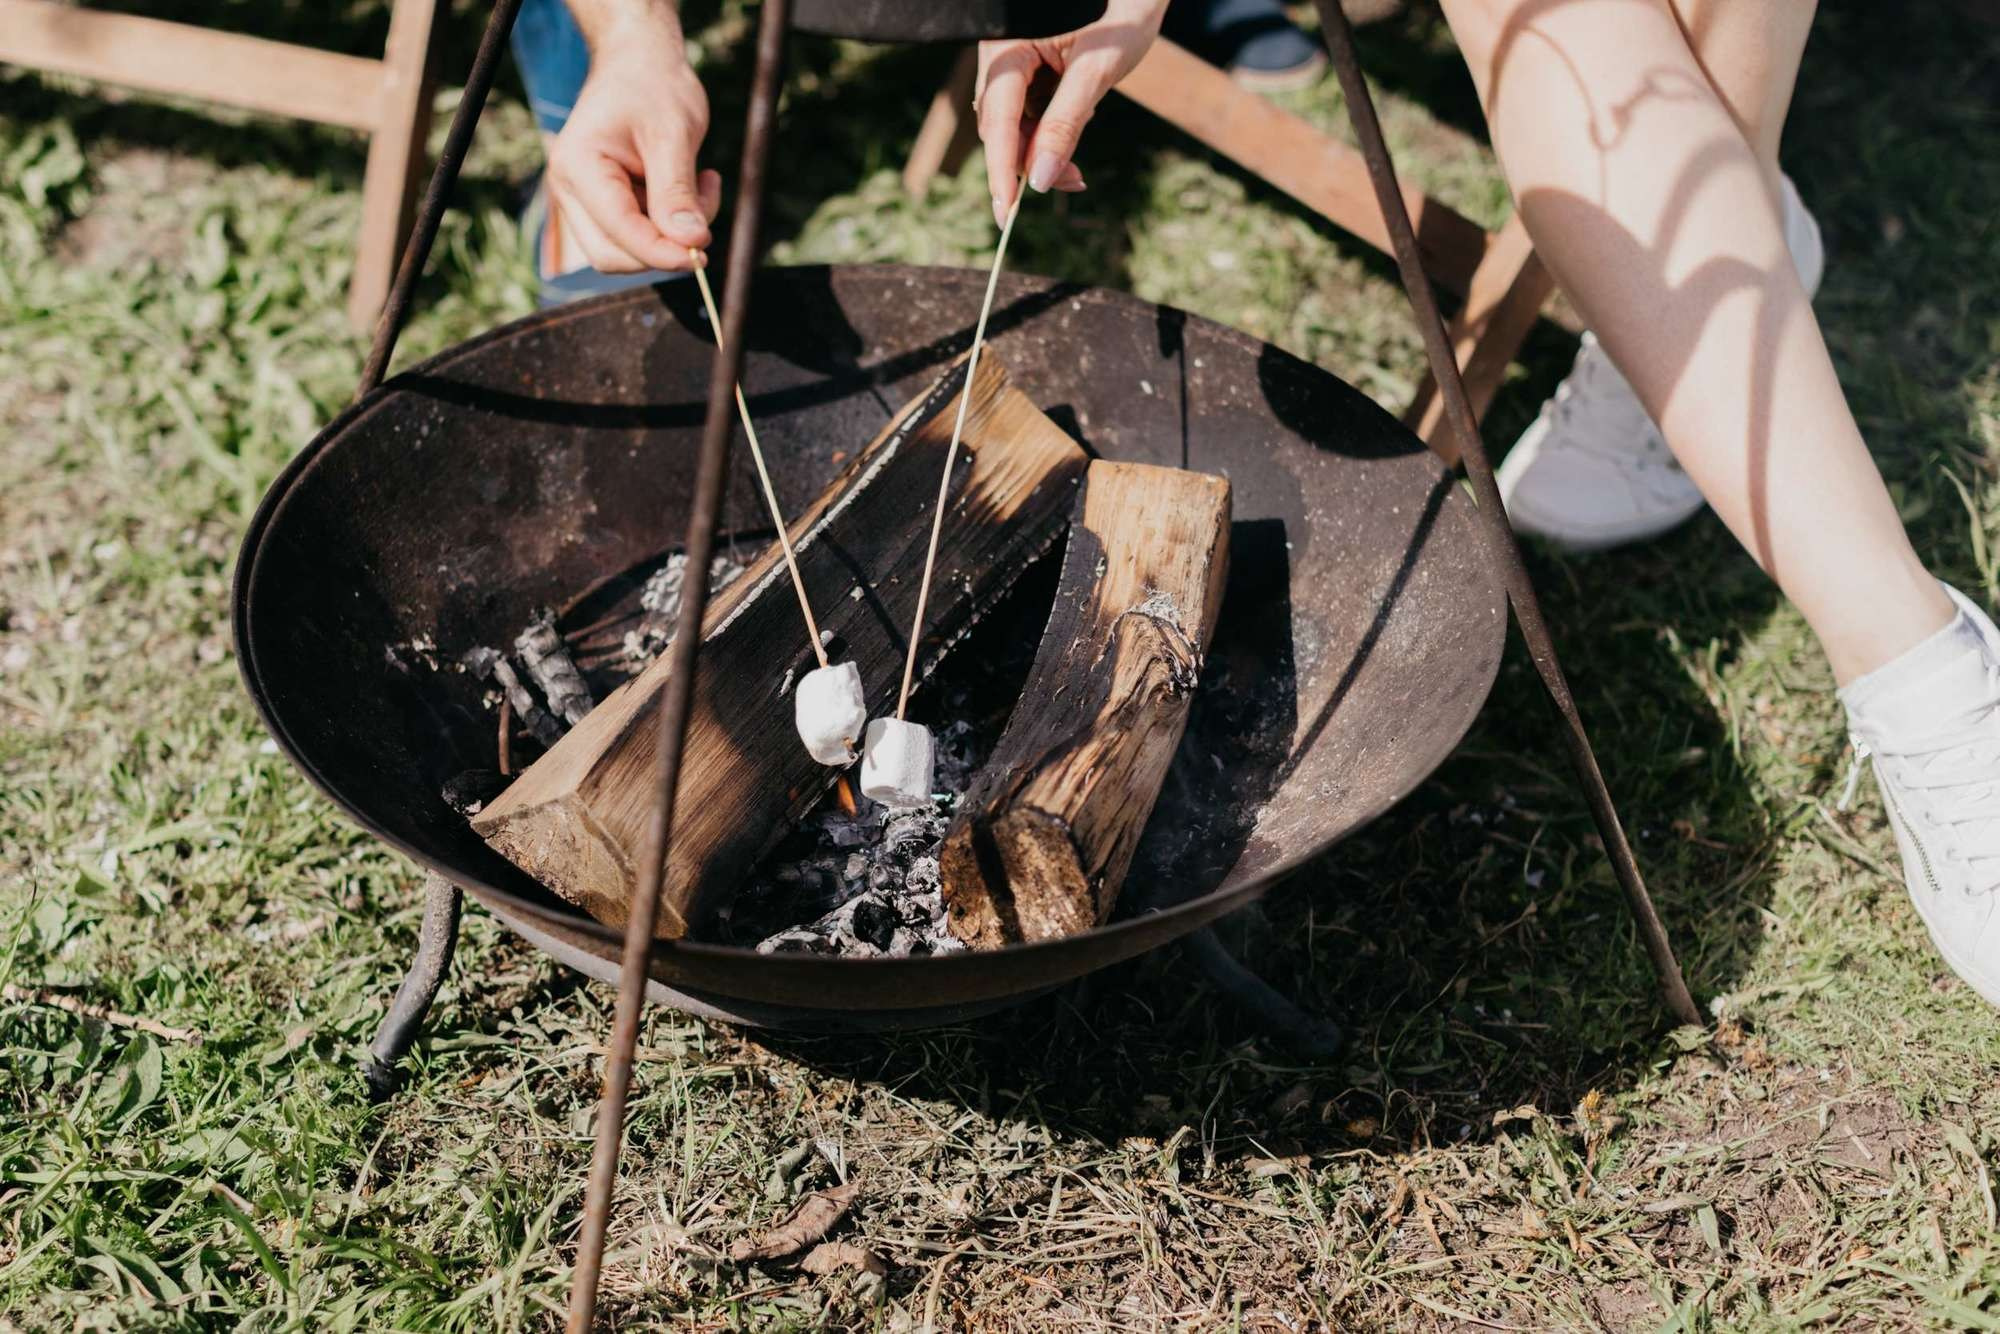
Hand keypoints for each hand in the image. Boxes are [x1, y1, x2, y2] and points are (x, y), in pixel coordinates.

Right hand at [545, 10, 718, 272]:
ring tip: (705, 186)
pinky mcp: (609, 204)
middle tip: (706, 225)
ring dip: (673, 234)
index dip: (659, 252)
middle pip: (612, 255)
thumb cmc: (653, 86)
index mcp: (577, 167)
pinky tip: (696, 184)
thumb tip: (690, 242)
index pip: (617, 231)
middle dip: (663, 250)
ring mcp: (587, 199)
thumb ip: (677, 191)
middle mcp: (571, 189)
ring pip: (630, 249)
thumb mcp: (672, 134)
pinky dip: (675, 221)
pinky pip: (642, 234)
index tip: (700, 255)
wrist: (641, 62)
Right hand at [975, 0, 1169, 225]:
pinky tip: (1079, 119)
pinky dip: (1051, 130)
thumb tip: (1041, 180)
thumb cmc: (1122, 14)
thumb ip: (1066, 124)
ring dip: (1045, 148)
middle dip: (1032, 160)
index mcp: (1008, 45)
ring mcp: (1013, 63)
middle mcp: (1001, 53)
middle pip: (1001, 126)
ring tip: (1082, 151)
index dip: (1001, 169)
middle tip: (1076, 181)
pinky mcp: (1028, 70)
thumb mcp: (1097, 71)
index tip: (1006, 213)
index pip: (997, 118)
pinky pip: (1029, 112)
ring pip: (1015, 124)